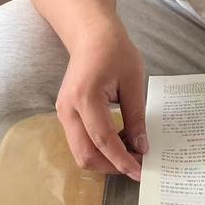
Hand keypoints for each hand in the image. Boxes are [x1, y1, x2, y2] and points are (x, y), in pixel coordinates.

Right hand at [55, 17, 146, 180]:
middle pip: (85, 154)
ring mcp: (62, 113)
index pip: (103, 140)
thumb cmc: (115, 51)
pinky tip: (119, 140)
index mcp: (85, 97)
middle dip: (111, 166)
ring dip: (104, 159)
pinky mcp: (65, 114)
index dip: (122, 159)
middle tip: (137, 165)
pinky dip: (98, 148)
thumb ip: (136, 116)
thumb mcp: (133, 81)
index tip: (140, 170)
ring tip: (130, 151)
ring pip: (80, 151)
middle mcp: (67, 109)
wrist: (91, 34)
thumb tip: (142, 147)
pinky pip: (79, 141)